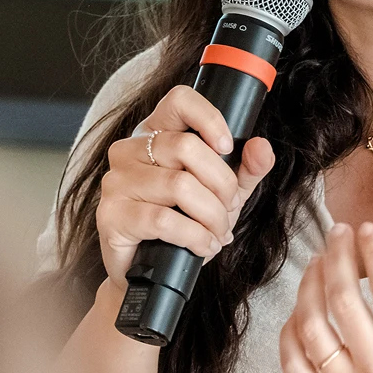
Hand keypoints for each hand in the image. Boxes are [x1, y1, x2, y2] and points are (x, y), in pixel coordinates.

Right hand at [95, 85, 275, 290]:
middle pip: (187, 146)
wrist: (152, 272)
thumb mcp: (223, 191)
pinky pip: (163, 220)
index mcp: (155, 132)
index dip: (209, 118)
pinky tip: (204, 245)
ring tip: (219, 232)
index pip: (179, 100)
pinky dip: (195, 236)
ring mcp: (116, 181)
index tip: (227, 146)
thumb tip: (261, 147)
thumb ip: (247, 167)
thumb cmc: (185, 222)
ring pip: (179, 185)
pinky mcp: (111, 215)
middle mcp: (129, 149)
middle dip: (221, 183)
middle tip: (229, 209)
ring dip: (212, 215)